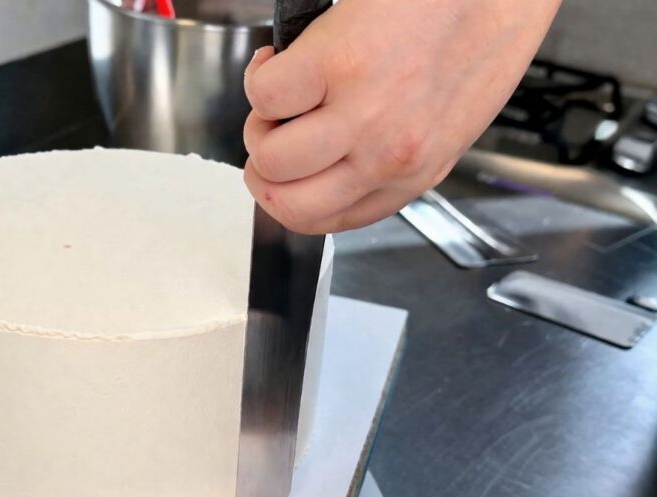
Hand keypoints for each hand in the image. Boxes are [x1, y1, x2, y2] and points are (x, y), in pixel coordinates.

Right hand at [242, 0, 559, 233]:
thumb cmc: (479, 34)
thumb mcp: (446, 123)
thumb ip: (393, 154)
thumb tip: (336, 159)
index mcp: (413, 172)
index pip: (322, 220)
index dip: (289, 195)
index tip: (288, 170)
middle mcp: (387, 154)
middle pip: (287, 202)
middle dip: (266, 171)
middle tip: (276, 134)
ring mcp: (361, 112)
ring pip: (269, 158)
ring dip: (261, 125)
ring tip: (281, 95)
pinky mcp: (335, 61)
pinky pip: (264, 94)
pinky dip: (261, 75)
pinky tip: (283, 57)